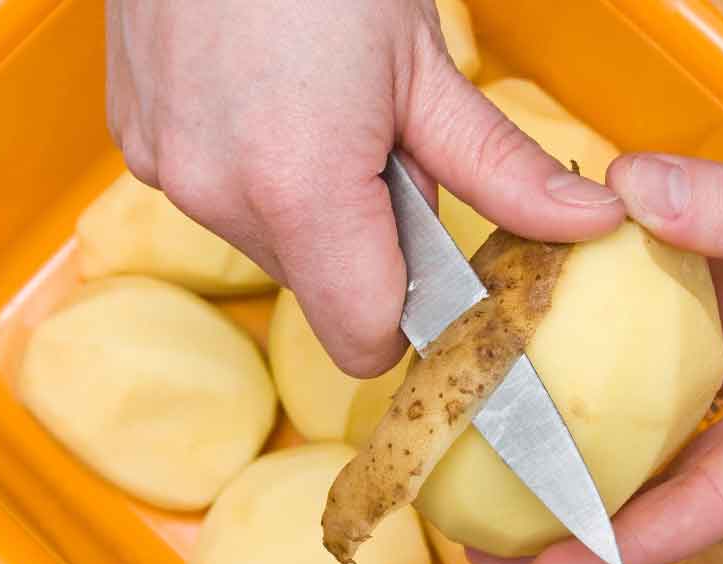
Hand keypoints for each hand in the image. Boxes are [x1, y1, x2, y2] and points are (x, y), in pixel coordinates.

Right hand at [105, 0, 623, 375]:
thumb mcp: (425, 69)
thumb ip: (501, 168)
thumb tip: (585, 224)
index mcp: (298, 188)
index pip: (364, 334)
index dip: (411, 317)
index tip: (439, 272)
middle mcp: (217, 196)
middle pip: (322, 287)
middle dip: (366, 242)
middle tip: (381, 145)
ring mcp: (166, 170)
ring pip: (272, 244)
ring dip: (310, 206)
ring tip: (321, 111)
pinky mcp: (137, 147)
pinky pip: (220, 200)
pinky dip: (256, 174)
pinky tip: (270, 102)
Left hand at [471, 1, 722, 563]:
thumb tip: (634, 199)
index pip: (721, 499)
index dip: (630, 543)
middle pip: (675, 456)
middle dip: (588, 487)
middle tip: (494, 512)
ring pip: (659, 372)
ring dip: (586, 389)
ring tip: (500, 415)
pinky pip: (668, 286)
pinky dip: (615, 285)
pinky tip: (552, 286)